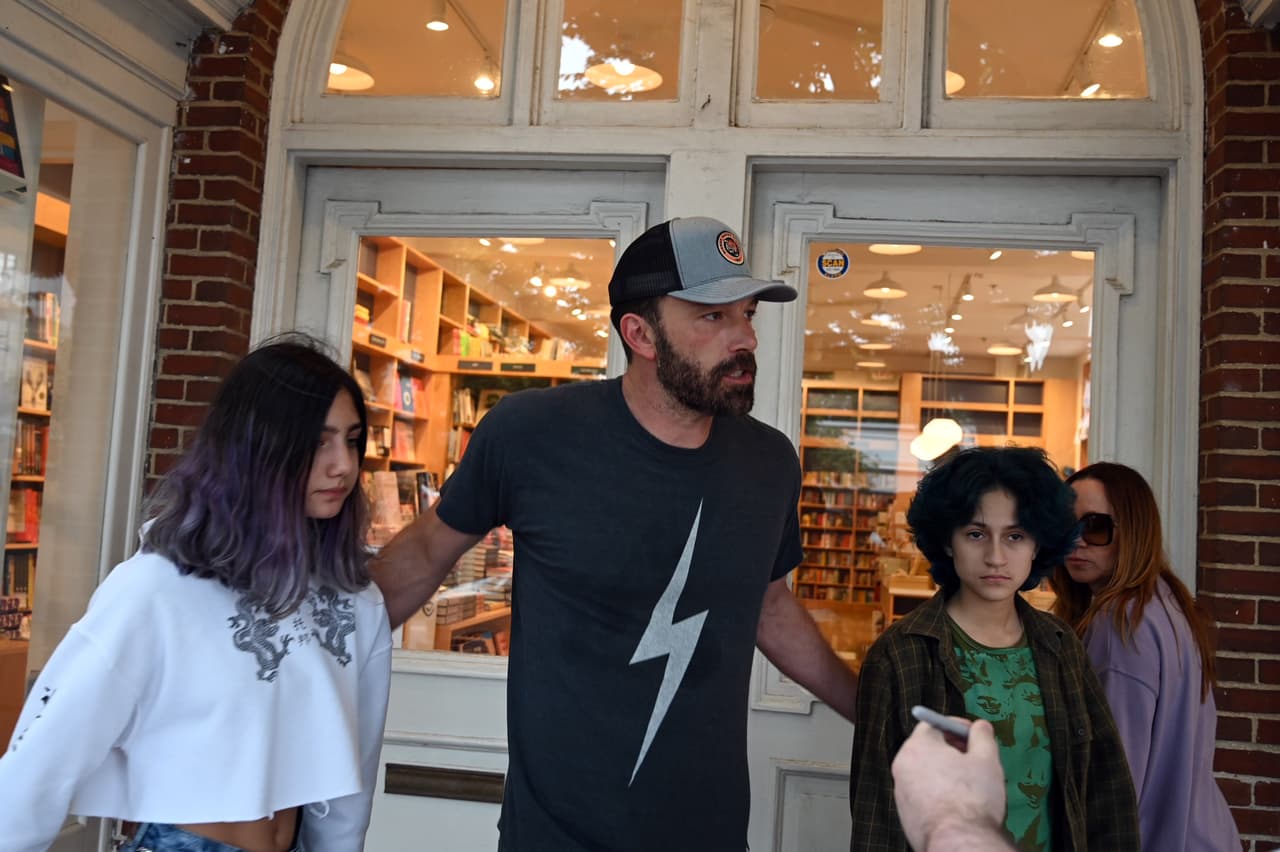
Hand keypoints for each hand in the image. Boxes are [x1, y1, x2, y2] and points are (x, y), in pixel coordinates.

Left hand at [891, 718, 1010, 851]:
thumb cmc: (972, 800)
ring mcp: (901, 791)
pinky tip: (957, 804)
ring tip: (969, 785)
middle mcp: (902, 766)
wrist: (959, 841)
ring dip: (945, 773)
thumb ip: (982, 737)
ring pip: (925, 772)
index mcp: (917, 747)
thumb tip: (981, 727)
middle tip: (974, 759)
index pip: (933, 724)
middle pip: (927, 748)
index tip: (973, 735)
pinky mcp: (905, 813)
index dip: (957, 726)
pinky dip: (937, 793)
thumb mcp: (986, 760)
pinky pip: (922, 794)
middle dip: (951, 750)